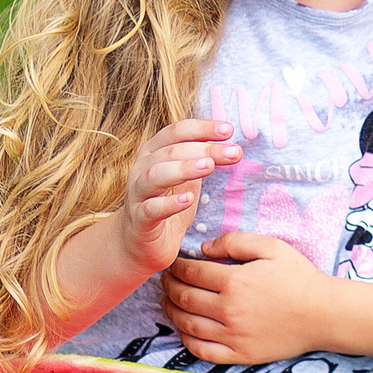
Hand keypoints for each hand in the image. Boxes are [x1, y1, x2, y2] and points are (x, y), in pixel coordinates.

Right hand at [107, 119, 239, 277]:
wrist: (139, 244)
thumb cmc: (166, 205)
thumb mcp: (187, 179)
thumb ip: (202, 160)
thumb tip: (233, 145)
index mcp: (154, 153)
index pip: (177, 131)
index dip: (202, 128)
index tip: (229, 129)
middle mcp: (141, 168)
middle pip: (171, 151)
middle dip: (205, 149)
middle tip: (234, 152)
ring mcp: (137, 194)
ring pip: (155, 175)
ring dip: (183, 169)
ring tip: (209, 166)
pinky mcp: (139, 220)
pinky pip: (151, 209)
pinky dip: (169, 203)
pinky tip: (188, 200)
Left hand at [161, 231, 332, 365]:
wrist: (323, 314)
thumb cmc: (299, 277)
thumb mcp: (272, 247)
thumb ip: (235, 241)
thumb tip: (203, 249)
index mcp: (235, 281)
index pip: (192, 273)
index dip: (177, 267)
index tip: (174, 264)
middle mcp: (229, 310)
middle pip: (184, 298)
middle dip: (170, 286)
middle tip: (166, 281)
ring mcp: (233, 335)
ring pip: (187, 324)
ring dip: (171, 312)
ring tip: (167, 302)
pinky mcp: (239, 354)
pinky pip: (202, 350)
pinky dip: (186, 339)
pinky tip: (184, 329)